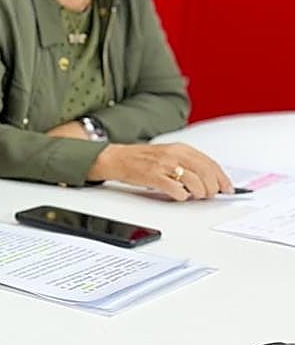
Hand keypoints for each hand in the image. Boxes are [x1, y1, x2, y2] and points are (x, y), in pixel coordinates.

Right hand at [89, 142, 232, 200]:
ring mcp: (164, 165)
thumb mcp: (168, 154)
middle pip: (206, 173)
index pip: (210, 163)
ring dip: (199, 193)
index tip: (227, 188)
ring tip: (194, 196)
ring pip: (195, 183)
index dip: (222, 178)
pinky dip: (182, 196)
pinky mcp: (154, 176)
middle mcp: (174, 154)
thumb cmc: (142, 159)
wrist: (117, 158)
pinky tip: (179, 195)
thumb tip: (209, 179)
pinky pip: (176, 190)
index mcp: (180, 148)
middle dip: (212, 188)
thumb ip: (187, 163)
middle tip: (209, 195)